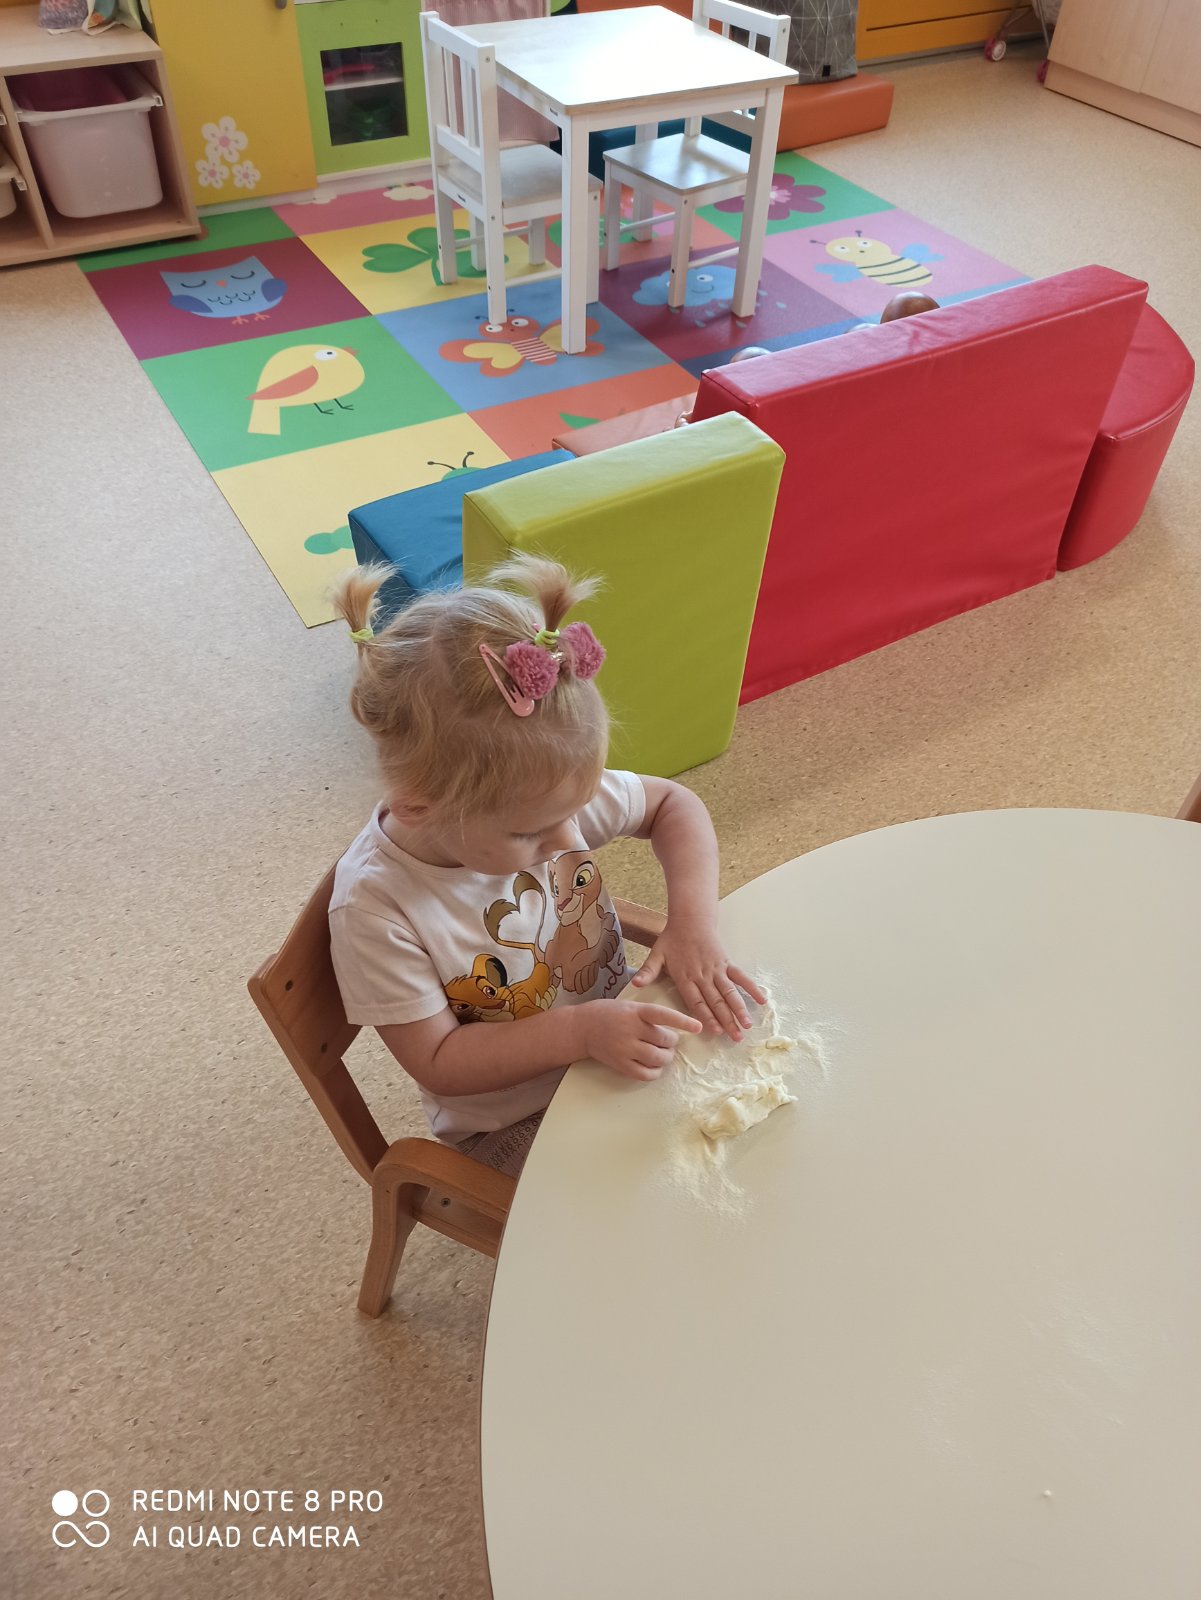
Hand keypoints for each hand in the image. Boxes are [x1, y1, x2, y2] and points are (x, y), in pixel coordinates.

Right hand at [579, 999, 702, 1081]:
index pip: (662, 1015)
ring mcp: (624, 1049)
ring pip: (658, 1058)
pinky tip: (654, 1065)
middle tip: (668, 1040)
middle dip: (672, 1041)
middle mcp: (630, 1029)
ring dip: (666, 1057)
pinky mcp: (620, 1065)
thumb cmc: (610, 1013)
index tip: (698, 1026)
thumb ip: (650, 1015)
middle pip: (664, 1040)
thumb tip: (677, 1029)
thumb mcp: (630, 1005)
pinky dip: (655, 1071)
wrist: (582, 1028)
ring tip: (663, 1052)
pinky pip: (646, 1074)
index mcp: (634, 1011)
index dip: (682, 1021)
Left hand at [629, 917, 767, 1041]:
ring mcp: (717, 969)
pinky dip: (751, 988)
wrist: (690, 919)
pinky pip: (741, 976)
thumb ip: (648, 971)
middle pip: (716, 1001)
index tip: (716, 1031)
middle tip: (736, 1038)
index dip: (707, 1017)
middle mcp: (703, 976)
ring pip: (730, 992)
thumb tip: (635, 984)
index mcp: (686, 977)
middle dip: (727, 1020)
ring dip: (739, 1009)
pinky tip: (762, 1000)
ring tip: (747, 1024)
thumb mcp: (656, 954)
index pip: (697, 1002)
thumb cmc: (672, 939)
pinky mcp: (726, 963)